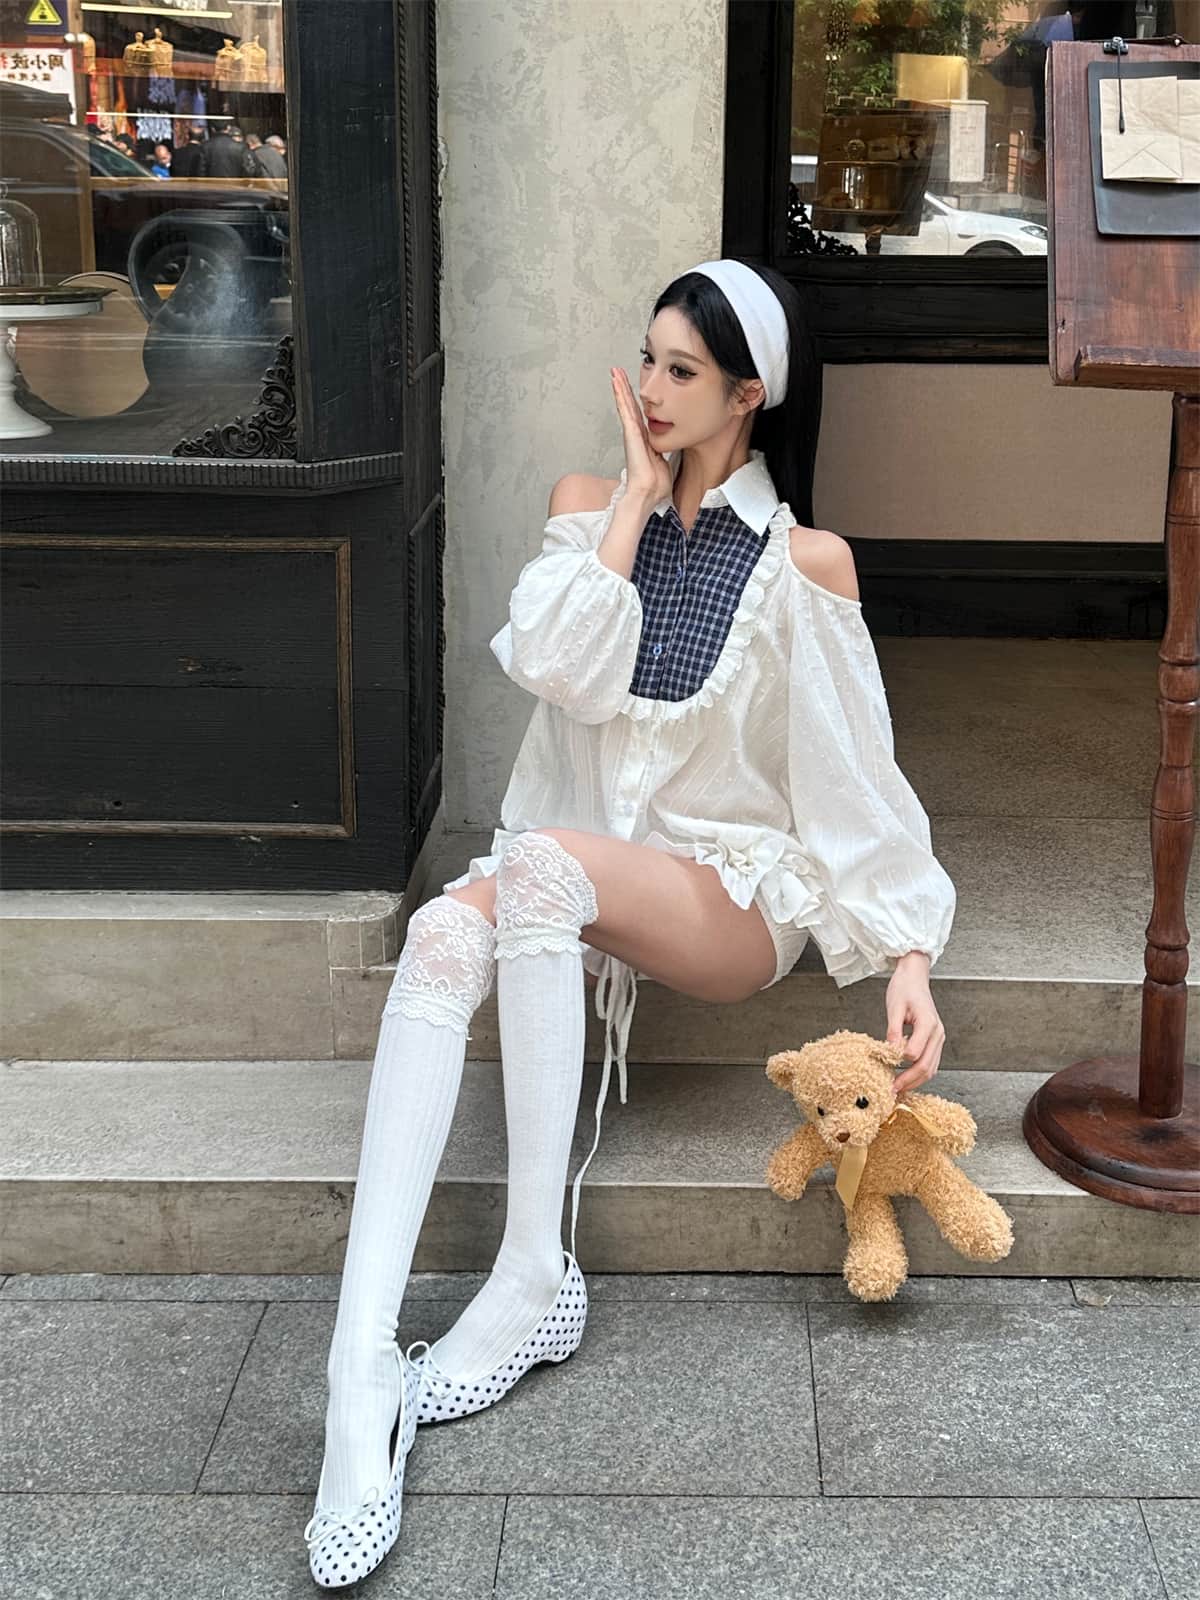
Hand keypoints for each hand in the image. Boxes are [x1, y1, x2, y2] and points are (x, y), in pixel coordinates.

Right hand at [610, 366, 672, 505]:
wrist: (648, 493)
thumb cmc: (655, 485)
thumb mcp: (666, 464)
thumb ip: (666, 454)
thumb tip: (672, 451)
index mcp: (645, 441)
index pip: (640, 416)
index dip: (636, 402)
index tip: (633, 391)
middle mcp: (636, 435)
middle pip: (630, 406)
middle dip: (624, 389)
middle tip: (618, 373)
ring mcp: (632, 433)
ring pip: (625, 405)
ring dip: (620, 387)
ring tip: (615, 372)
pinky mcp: (630, 433)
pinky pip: (625, 410)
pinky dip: (620, 396)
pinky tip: (617, 384)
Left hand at [885, 955, 944, 1097]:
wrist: (914, 977)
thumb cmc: (904, 988)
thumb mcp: (894, 1007)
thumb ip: (894, 1030)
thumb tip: (891, 1051)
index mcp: (928, 1024)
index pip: (916, 1054)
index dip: (901, 1067)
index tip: (886, 1075)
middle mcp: (938, 1033)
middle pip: (927, 1066)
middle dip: (909, 1081)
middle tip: (892, 1091)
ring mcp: (938, 1038)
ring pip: (931, 1068)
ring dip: (915, 1081)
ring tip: (898, 1090)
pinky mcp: (935, 1040)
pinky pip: (930, 1062)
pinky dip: (919, 1074)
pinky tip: (906, 1079)